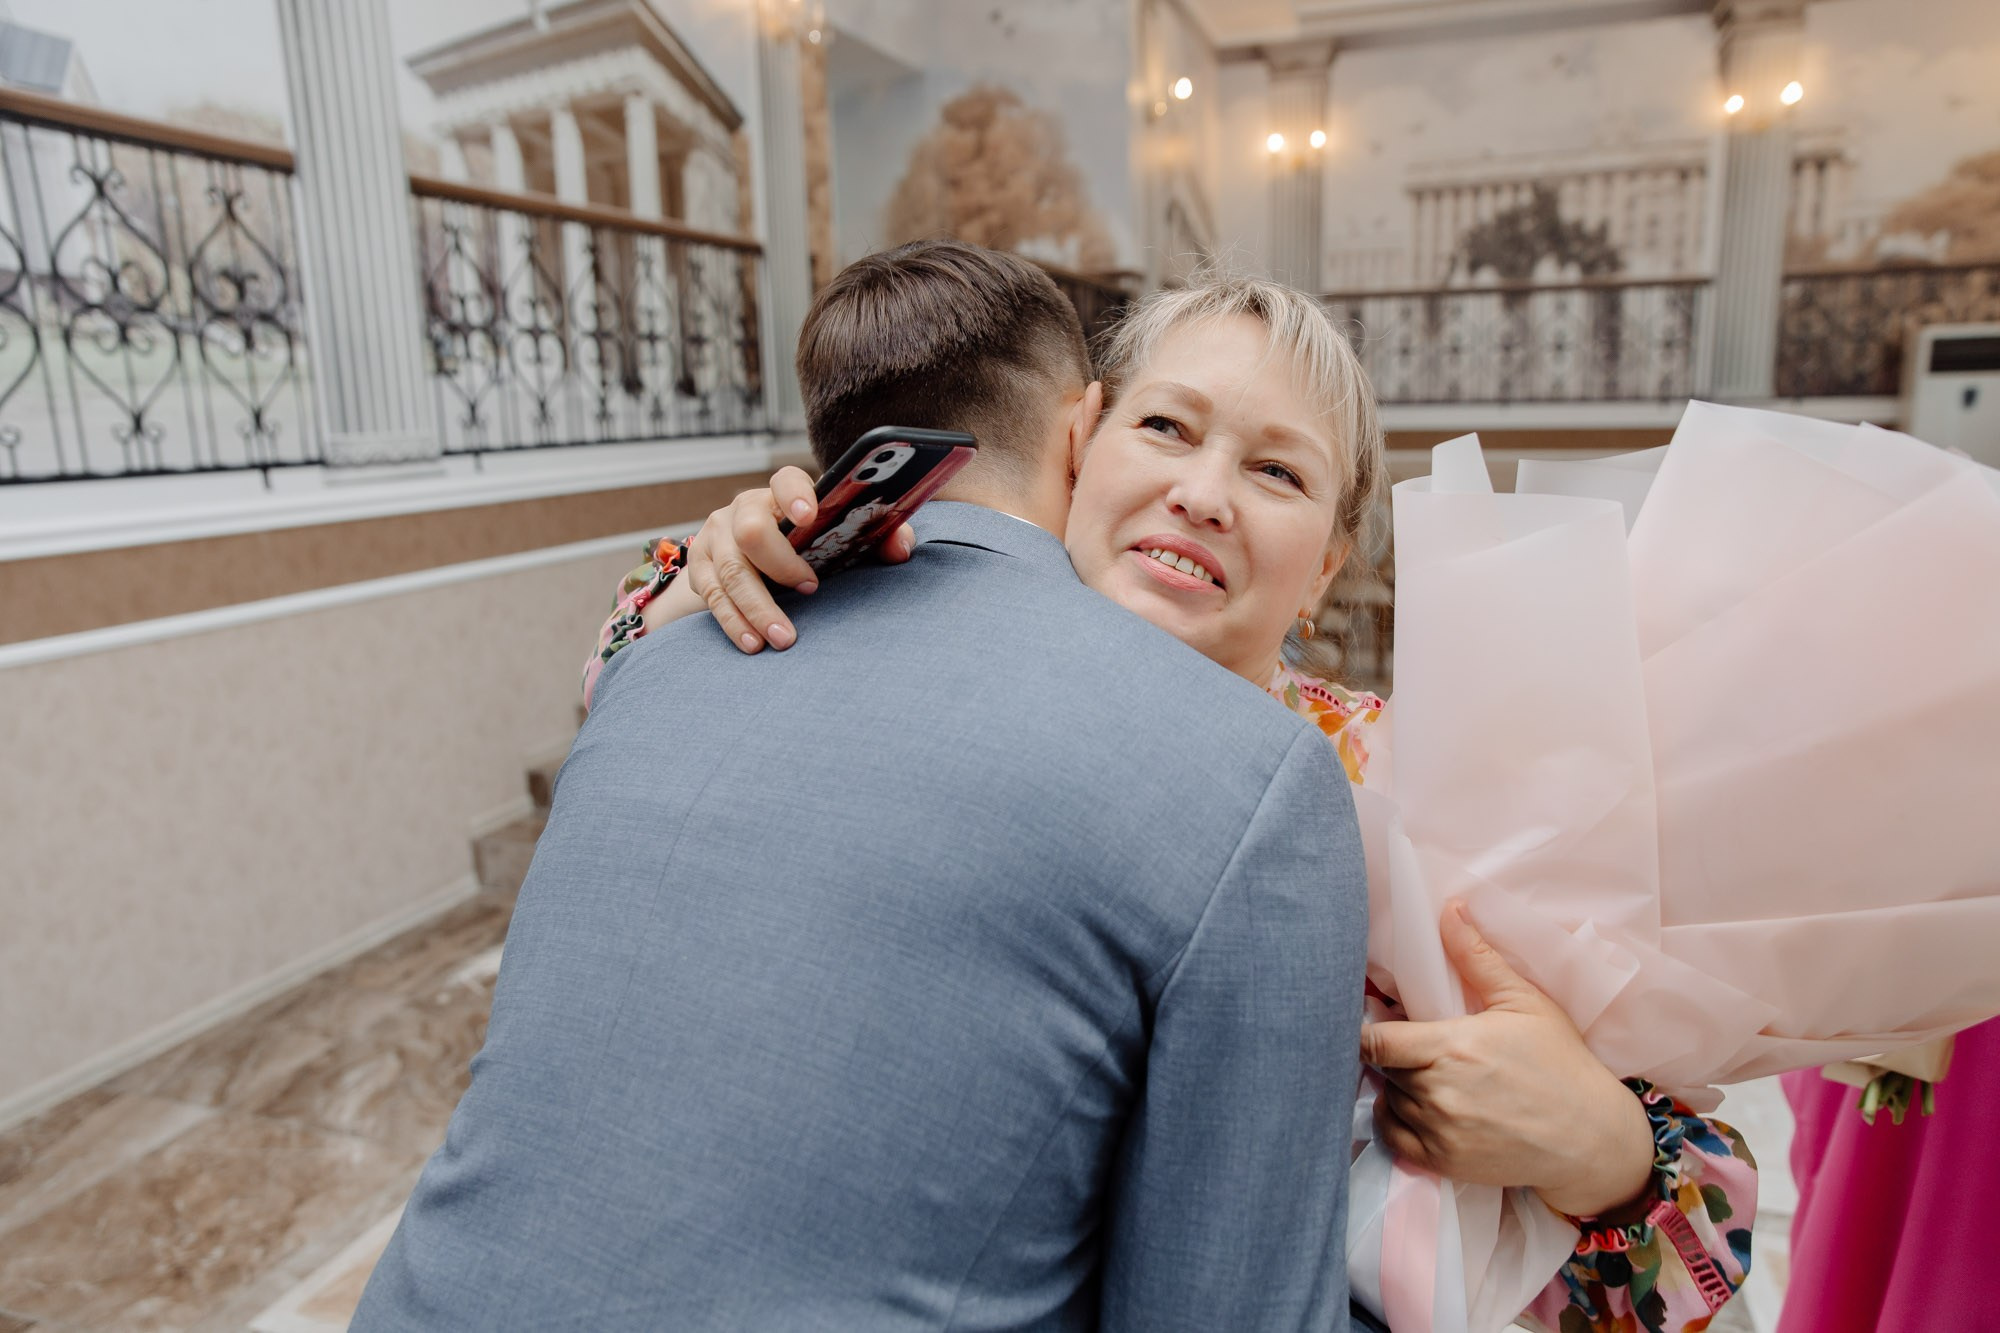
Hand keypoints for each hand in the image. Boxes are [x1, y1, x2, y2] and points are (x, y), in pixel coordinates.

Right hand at [651, 466, 915, 652]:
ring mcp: (715, 537)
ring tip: (783, 638)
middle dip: (780, 565)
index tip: (808, 516)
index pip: (784, 479)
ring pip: (730, 571)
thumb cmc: (811, 545)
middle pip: (751, 531)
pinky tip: (753, 642)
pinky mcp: (699, 567)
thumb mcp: (842, 538)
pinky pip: (712, 597)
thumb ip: (878, 539)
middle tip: (811, 590)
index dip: (794, 494)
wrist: (754, 558)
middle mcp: (743, 509)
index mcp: (781, 493)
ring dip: (756, 608)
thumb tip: (902, 549)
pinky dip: (734, 622)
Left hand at [1360, 902, 1654, 1218]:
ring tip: (1426, 1074)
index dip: (1365, 1029)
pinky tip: (1419, 1105)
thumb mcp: (1525, 1002)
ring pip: (1386, 1099)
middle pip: (1380, 1068)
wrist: (1592, 1138)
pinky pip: (1391, 1137)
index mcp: (1452, 1048)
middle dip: (1391, 1053)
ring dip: (1396, 1085)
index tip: (1376, 1021)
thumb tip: (1449, 910)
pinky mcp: (1442, 1162)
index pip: (1372, 1041)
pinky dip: (1395, 1120)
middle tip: (1412, 1045)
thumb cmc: (1561, 1063)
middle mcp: (1437, 1093)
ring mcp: (1438, 1132)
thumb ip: (1477, 957)